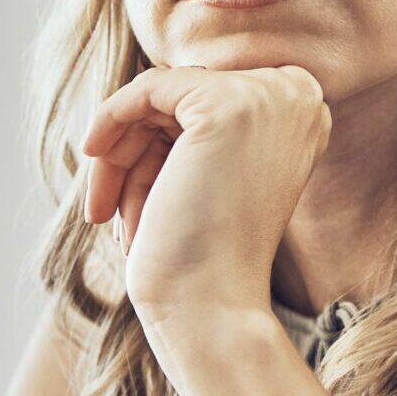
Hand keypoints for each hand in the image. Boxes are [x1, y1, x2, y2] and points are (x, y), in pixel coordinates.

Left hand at [80, 64, 328, 332]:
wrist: (212, 307)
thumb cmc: (204, 256)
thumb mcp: (210, 175)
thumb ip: (196, 126)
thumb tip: (148, 89)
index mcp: (304, 114)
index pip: (209, 101)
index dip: (162, 141)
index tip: (135, 188)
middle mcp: (299, 96)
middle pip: (182, 99)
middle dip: (136, 151)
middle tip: (107, 208)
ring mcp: (268, 96)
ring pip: (159, 98)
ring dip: (122, 155)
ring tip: (107, 211)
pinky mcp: (226, 103)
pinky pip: (145, 88)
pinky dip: (110, 120)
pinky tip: (92, 153)